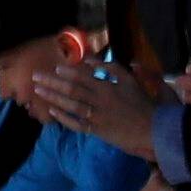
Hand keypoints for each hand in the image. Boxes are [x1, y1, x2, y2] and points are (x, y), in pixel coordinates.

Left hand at [20, 58, 160, 154]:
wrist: (155, 130)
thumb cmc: (145, 104)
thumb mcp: (132, 81)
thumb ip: (114, 69)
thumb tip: (92, 60)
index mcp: (109, 88)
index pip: (83, 77)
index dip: (67, 72)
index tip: (55, 68)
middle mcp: (99, 101)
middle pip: (71, 90)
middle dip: (51, 82)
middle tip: (35, 76)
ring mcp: (97, 117)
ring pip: (70, 105)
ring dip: (52, 97)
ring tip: (38, 90)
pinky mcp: (97, 131)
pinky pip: (77, 124)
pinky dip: (64, 118)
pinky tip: (52, 111)